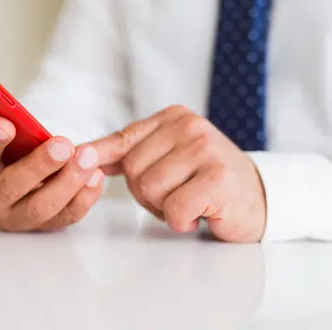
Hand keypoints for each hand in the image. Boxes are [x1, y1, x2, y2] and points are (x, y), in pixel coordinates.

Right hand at [0, 111, 103, 231]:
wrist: (14, 172)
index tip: (6, 124)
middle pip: (11, 188)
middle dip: (38, 166)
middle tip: (62, 144)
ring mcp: (17, 218)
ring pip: (41, 207)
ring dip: (67, 182)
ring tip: (87, 157)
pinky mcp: (44, 226)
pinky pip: (65, 218)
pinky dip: (84, 199)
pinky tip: (95, 176)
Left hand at [89, 106, 265, 242]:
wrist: (260, 198)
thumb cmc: (206, 179)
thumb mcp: (169, 155)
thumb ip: (132, 151)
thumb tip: (85, 152)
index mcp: (174, 117)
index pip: (124, 139)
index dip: (100, 156)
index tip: (78, 159)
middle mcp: (190, 127)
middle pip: (132, 169)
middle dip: (145, 193)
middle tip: (174, 195)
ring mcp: (206, 150)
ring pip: (149, 189)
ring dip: (164, 208)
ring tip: (189, 201)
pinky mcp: (218, 178)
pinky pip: (174, 209)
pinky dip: (182, 221)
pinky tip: (201, 214)